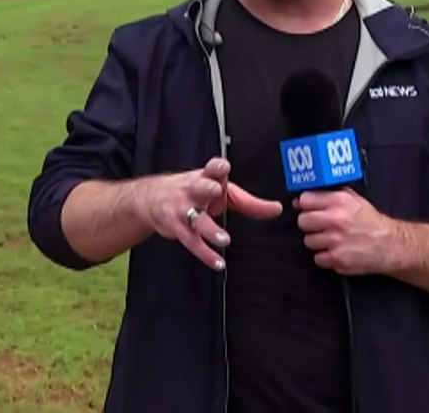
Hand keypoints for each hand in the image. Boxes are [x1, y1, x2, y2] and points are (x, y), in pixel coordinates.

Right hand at [139, 157, 281, 269]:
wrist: (151, 199)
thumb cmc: (193, 192)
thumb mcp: (219, 191)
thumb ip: (249, 202)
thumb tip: (276, 209)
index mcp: (206, 178)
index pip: (212, 169)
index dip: (217, 167)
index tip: (223, 167)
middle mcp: (194, 191)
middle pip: (200, 187)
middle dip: (207, 188)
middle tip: (216, 191)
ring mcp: (183, 209)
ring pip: (197, 219)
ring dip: (209, 229)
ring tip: (223, 239)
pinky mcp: (177, 228)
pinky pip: (192, 242)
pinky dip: (205, 253)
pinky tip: (217, 262)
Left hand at [295, 189, 397, 275]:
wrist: (389, 245)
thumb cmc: (370, 221)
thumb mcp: (354, 199)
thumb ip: (329, 195)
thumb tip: (300, 200)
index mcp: (339, 201)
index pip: (305, 200)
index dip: (306, 205)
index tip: (310, 208)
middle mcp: (336, 220)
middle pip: (303, 221)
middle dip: (309, 223)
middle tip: (320, 225)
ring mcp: (335, 241)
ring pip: (308, 241)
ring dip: (317, 241)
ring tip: (331, 239)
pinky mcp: (337, 260)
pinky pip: (318, 258)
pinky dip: (325, 256)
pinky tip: (336, 250)